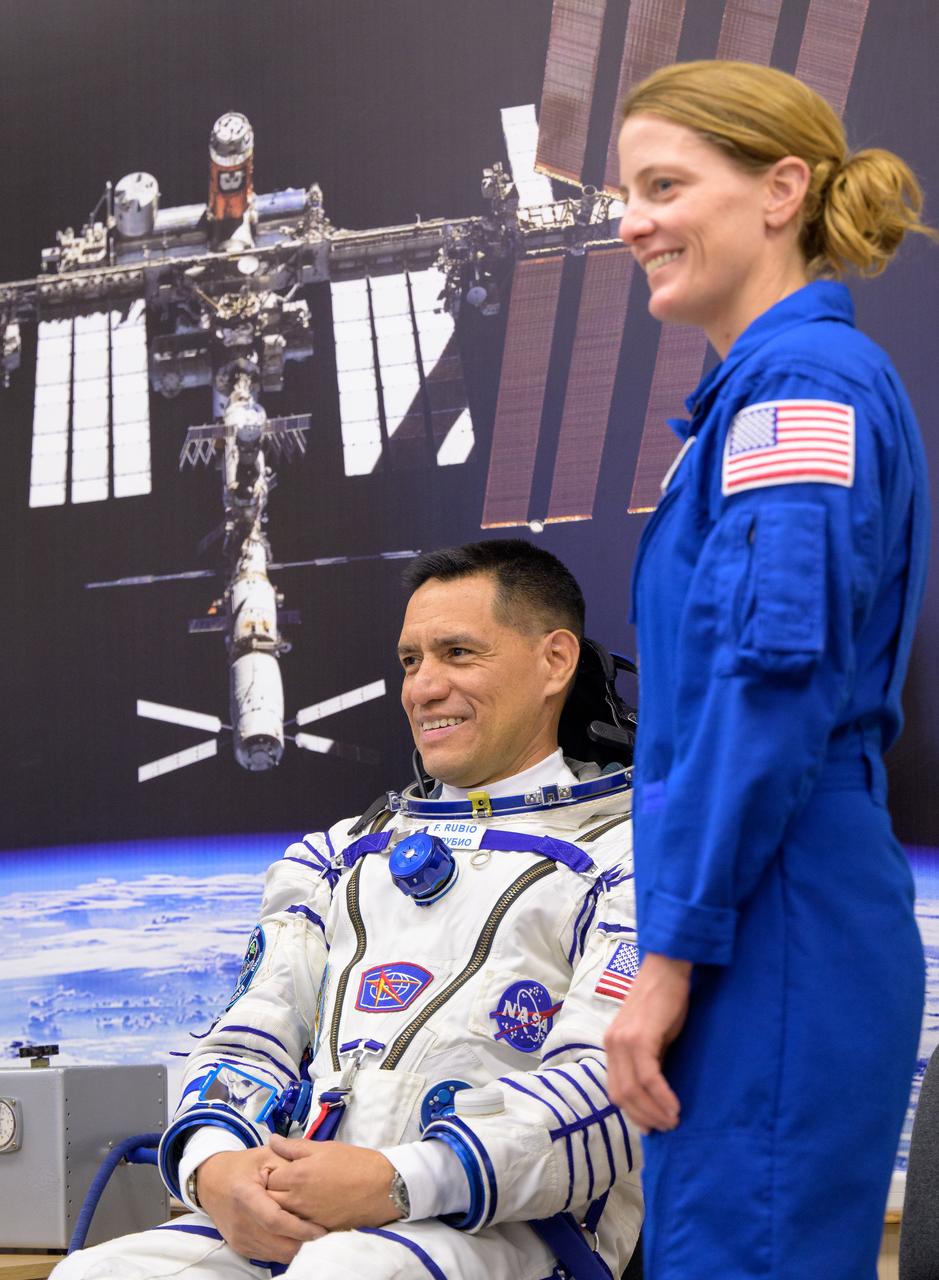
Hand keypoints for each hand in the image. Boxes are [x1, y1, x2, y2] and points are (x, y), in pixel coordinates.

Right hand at [196, 1146, 326, 1263]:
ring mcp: (239, 1238)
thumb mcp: (267, 1155)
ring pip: (277, 1254)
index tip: (321, 1229)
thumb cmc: (243, 1166)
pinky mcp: (240, 1247)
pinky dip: (284, 1247)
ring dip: (296, 1246)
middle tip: (321, 1231)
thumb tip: (315, 1183)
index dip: (301, 1228)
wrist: (212, 1182)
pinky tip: (293, 1234)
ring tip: (309, 1232)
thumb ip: (290, 1166)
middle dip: (304, 1241)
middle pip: (279, 1245)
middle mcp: (240, 1222)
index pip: (275, 1221)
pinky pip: (269, 1255)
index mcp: (246, 1195)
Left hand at [266, 1136, 400, 1229]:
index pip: (267, 1178)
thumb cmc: (353, 1162)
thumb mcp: (323, 1147)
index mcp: (297, 1175)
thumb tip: (272, 1140)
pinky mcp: (316, 1229)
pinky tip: (304, 1209)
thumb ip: (294, 1146)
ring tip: (292, 1196)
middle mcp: (297, 1199)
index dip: (269, 1172)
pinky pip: (296, 1227)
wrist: (380, 1187)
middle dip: (270, 1192)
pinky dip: (294, 1219)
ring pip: (280, 1215)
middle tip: (281, 1183)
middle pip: (269, 1200)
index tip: (276, 1168)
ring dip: (281, 1207)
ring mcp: (306, 1217)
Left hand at [604, 952, 691, 1132]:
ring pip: (634, 1090)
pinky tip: (675, 1107)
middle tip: (666, 1128)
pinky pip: (648, 1077)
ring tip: (673, 1121)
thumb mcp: (652, 1035)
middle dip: (644, 1118)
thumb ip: (648, 1060)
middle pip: (621, 1096)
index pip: (615, 1090)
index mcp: (612, 1045)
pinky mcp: (640, 1037)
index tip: (651, 1126)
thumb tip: (656, 1093)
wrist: (667, 968)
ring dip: (654, 1111)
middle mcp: (612, 1044)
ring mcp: (623, 1041)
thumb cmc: (665, 1001)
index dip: (633, 1113)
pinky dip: (661, 1097)